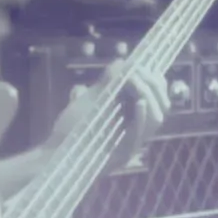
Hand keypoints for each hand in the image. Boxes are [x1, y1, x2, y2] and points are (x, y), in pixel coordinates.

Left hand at [52, 59, 170, 168]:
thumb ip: (106, 83)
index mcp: (133, 119)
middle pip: (162, 107)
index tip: (142, 65)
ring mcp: (132, 144)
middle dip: (155, 84)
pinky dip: (141, 115)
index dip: (156, 80)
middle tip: (140, 71)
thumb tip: (122, 61)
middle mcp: (137, 132)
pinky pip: (139, 134)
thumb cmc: (71, 130)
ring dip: (148, 95)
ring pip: (156, 119)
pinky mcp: (123, 155)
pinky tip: (139, 101)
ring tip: (136, 82)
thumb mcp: (90, 100)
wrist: (55, 155)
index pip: (158, 98)